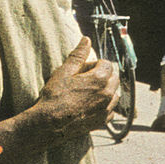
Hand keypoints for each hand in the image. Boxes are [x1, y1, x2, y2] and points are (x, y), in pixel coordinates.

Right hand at [0, 37, 117, 163]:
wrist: (50, 123)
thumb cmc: (55, 96)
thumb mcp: (65, 71)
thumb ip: (79, 54)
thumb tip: (86, 39)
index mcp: (100, 78)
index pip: (107, 64)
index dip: (95, 64)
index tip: (83, 70)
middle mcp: (108, 93)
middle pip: (113, 78)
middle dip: (102, 76)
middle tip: (84, 80)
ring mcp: (106, 108)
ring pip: (114, 94)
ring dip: (105, 91)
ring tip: (87, 93)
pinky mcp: (103, 121)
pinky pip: (111, 109)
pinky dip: (104, 106)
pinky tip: (90, 105)